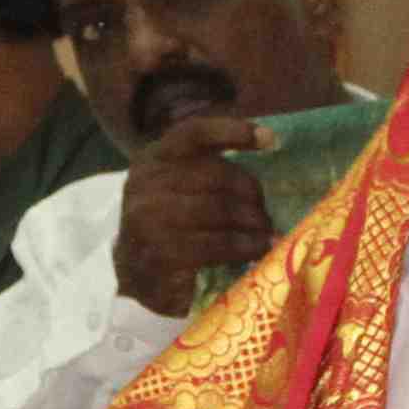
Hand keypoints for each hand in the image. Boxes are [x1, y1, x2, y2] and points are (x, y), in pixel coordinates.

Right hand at [111, 111, 284, 315]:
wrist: (138, 277)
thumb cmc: (170, 227)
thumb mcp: (180, 188)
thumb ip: (209, 168)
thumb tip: (268, 146)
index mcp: (152, 159)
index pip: (194, 133)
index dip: (233, 131)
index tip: (271, 140)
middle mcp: (145, 184)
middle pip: (217, 174)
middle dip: (251, 193)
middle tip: (266, 213)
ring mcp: (148, 219)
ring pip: (219, 209)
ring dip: (252, 222)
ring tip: (268, 234)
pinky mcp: (161, 254)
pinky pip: (216, 244)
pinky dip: (245, 247)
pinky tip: (258, 250)